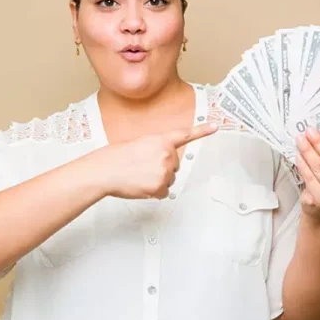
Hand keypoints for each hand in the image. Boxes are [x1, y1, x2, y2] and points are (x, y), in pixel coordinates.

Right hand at [92, 122, 217, 198]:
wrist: (104, 171)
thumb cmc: (115, 157)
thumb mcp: (138, 144)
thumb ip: (155, 149)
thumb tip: (161, 161)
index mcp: (160, 140)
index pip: (185, 134)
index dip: (202, 130)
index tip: (216, 126)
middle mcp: (166, 155)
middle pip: (174, 165)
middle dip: (162, 167)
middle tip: (142, 167)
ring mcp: (165, 172)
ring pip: (169, 179)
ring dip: (157, 180)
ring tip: (138, 176)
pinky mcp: (160, 187)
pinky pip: (164, 193)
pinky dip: (154, 192)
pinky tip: (141, 186)